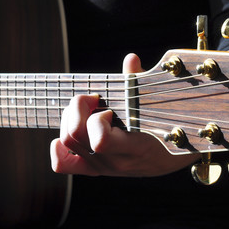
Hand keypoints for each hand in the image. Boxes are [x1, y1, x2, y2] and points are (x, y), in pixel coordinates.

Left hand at [50, 53, 199, 176]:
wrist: (170, 159)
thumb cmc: (167, 129)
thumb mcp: (158, 107)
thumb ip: (140, 83)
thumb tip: (131, 59)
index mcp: (133, 147)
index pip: (100, 140)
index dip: (97, 119)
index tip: (108, 108)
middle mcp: (114, 161)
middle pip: (75, 135)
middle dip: (78, 109)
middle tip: (93, 100)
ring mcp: (102, 167)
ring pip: (67, 142)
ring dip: (70, 118)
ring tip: (86, 109)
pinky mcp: (94, 169)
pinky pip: (63, 164)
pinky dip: (58, 148)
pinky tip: (65, 135)